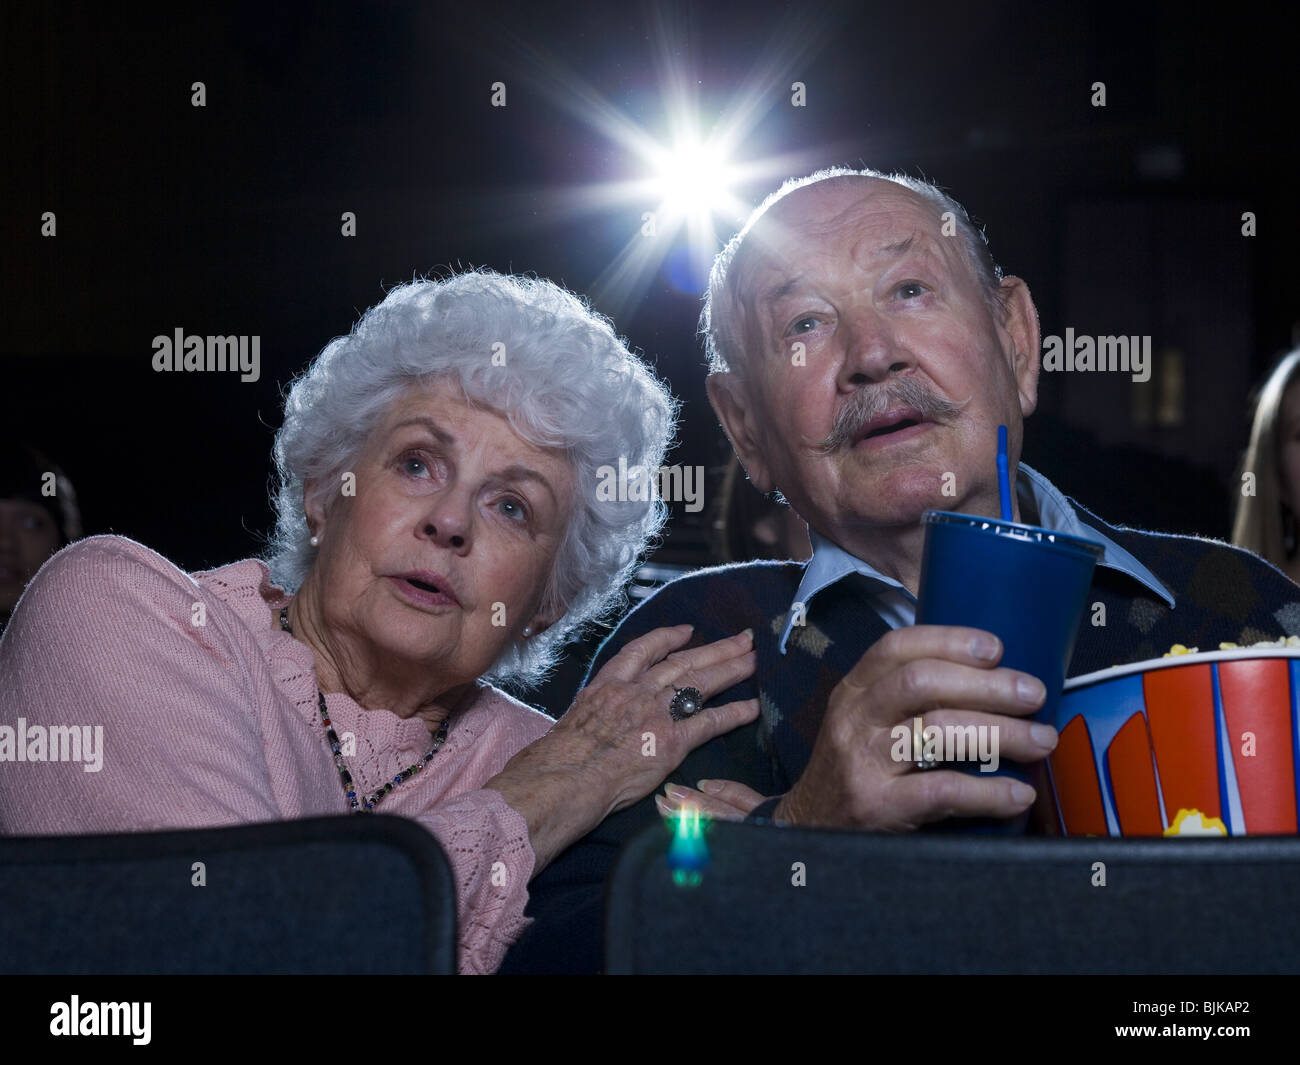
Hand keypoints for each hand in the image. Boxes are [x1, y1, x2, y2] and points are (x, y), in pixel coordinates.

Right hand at [486, 625, 758, 872]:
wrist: (564, 778)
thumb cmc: (557, 759)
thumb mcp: (572, 722)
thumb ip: (593, 716)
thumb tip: (595, 725)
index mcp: (608, 685)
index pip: (643, 651)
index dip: (668, 638)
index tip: (687, 631)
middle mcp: (636, 691)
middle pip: (683, 662)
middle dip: (715, 649)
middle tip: (742, 638)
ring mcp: (655, 713)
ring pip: (701, 683)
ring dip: (731, 669)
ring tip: (754, 659)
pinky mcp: (672, 741)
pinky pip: (710, 722)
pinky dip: (734, 714)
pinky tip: (753, 707)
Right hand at [774, 625, 1057, 830]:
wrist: (808, 832)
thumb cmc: (853, 772)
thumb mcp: (863, 723)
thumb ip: (906, 699)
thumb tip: (991, 678)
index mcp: (854, 691)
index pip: (897, 647)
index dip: (950, 640)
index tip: (996, 648)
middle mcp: (854, 719)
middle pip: (922, 682)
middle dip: (987, 685)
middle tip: (1033, 694)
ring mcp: (863, 762)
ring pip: (937, 731)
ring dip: (1000, 733)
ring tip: (1041, 741)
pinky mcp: (876, 806)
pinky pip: (942, 790)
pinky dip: (989, 791)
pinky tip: (1018, 793)